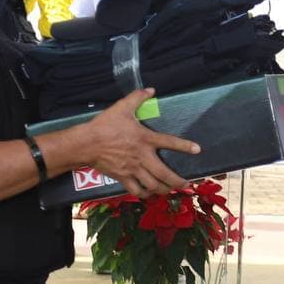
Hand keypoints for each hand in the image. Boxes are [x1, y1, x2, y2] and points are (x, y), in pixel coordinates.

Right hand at [85, 88, 201, 196]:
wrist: (86, 143)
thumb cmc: (105, 125)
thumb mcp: (122, 107)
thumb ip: (137, 98)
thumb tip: (151, 89)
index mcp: (145, 138)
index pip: (169, 142)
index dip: (184, 146)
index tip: (197, 150)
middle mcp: (142, 157)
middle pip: (164, 174)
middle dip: (177, 181)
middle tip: (186, 184)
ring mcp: (133, 169)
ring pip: (153, 185)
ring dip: (164, 190)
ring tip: (170, 190)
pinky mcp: (123, 177)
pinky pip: (137, 191)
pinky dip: (145, 194)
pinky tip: (149, 193)